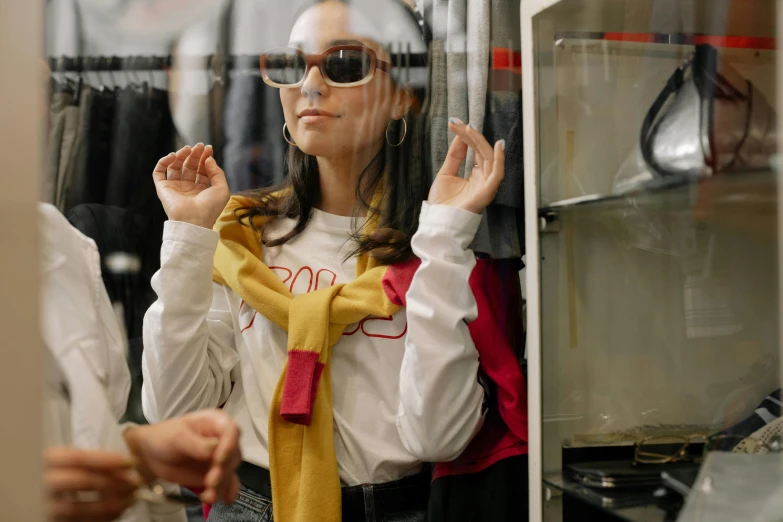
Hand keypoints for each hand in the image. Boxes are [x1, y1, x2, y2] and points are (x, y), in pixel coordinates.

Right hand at [45, 447, 142, 521]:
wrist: (27, 482)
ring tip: (133, 498)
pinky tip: (119, 512)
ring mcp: (46, 506)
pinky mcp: (53, 521)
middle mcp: (43, 483)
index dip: (109, 459)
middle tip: (136, 481)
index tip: (132, 461)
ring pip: (80, 509)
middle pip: (82, 481)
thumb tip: (122, 456)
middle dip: (114, 481)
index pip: (80, 457)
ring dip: (112, 504)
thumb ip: (86, 458)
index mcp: (47, 460)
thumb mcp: (67, 459)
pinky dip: (103, 519)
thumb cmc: (60, 471)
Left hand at [123, 410, 241, 504]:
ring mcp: (220, 458)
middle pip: (233, 454)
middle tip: (210, 482)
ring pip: (229, 471)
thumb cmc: (164, 437)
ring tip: (209, 496)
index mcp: (215, 423)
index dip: (230, 445)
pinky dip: (226, 492)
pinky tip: (224, 500)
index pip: (231, 431)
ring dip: (222, 485)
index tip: (219, 460)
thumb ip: (196, 443)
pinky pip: (227, 483)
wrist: (152, 455)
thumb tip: (214, 450)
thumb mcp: (177, 436)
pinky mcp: (216, 474)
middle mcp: (222, 439)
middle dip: (223, 470)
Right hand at [153, 144, 230, 228]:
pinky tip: (173, 156)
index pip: (202, 170)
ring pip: (175, 166)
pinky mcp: (163, 188)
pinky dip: (164, 161)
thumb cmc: (210, 208)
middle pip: (190, 166)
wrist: (194, 221)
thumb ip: (217, 172)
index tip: (208, 148)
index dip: (205, 158)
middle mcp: (188, 188)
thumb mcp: (222, 189)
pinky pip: (159, 172)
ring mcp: (175, 188)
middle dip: (194, 155)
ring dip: (181, 155)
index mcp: (202, 190)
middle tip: (199, 145)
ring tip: (187, 149)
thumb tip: (208, 158)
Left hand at [427, 119, 504, 214]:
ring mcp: (486, 185)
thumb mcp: (446, 173)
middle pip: (482, 152)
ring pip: (489, 159)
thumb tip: (460, 136)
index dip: (467, 136)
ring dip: (480, 142)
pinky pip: (497, 174)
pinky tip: (497, 146)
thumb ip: (455, 156)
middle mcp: (483, 179)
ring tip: (470, 129)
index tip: (455, 123)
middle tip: (460, 124)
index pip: (475, 151)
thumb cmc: (442, 203)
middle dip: (472, 136)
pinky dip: (499, 160)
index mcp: (475, 175)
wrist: (437, 222)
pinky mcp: (486, 192)